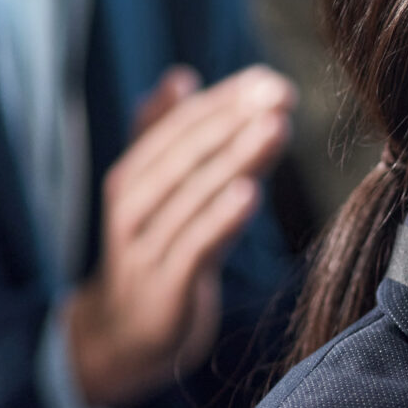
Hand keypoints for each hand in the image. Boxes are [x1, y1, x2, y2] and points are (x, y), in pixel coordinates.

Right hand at [64, 64, 293, 407]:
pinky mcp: (165, 286)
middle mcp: (133, 204)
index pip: (181, 127)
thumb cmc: (154, 248)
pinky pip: (194, 245)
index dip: (224, 101)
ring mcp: (146, 246)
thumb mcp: (157, 191)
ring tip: (276, 127)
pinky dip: (220, 219)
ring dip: (237, 159)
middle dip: (235, 120)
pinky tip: (251, 193)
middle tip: (280, 92)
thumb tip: (180, 76)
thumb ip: (164, 136)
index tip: (270, 79)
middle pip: (186, 154)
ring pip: (194, 195)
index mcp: (134, 175)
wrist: (127, 332)